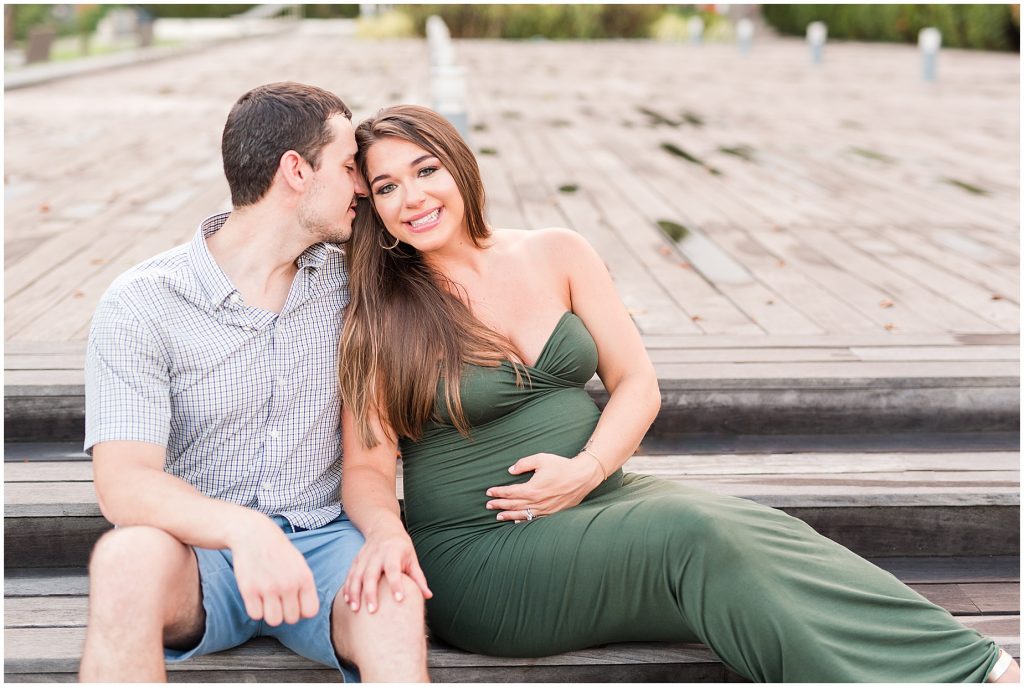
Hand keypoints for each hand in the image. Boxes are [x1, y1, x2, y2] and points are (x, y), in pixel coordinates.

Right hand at [229, 515, 319, 626]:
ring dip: (270, 613)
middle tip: (278, 599)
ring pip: (274, 621)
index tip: (294, 602)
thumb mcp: (300, 564)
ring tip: (267, 599)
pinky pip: (255, 615)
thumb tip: (306, 614)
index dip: (302, 611)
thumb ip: (304, 587)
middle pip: (291, 619)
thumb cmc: (278, 552)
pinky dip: (255, 609)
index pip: (310, 611)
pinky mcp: (249, 590)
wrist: (254, 534)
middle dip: (285, 612)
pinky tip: (256, 596)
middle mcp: (288, 584)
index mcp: (304, 577)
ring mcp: (268, 588)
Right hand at [341, 524, 431, 613]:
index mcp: (393, 552)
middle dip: (370, 593)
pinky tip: (347, 601)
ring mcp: (364, 557)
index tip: (399, 599)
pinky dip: (347, 588)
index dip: (396, 584)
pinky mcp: (356, 560)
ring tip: (356, 609)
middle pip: (371, 574)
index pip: (394, 569)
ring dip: (355, 593)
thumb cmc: (401, 547)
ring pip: (357, 575)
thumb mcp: (412, 559)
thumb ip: (418, 578)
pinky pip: (350, 575)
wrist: (384, 528)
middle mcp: (377, 554)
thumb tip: (429, 596)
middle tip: (372, 610)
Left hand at [485, 452, 603, 521]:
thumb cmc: (561, 466)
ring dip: (509, 515)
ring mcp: (545, 509)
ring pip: (522, 514)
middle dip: (499, 505)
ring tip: (498, 516)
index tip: (489, 492)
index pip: (510, 492)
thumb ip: (523, 463)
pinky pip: (535, 519)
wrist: (582, 477)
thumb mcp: (541, 459)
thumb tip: (510, 470)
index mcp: (532, 488)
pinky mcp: (552, 512)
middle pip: (513, 505)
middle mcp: (537, 501)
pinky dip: (524, 520)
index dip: (498, 493)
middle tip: (488, 505)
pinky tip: (517, 521)